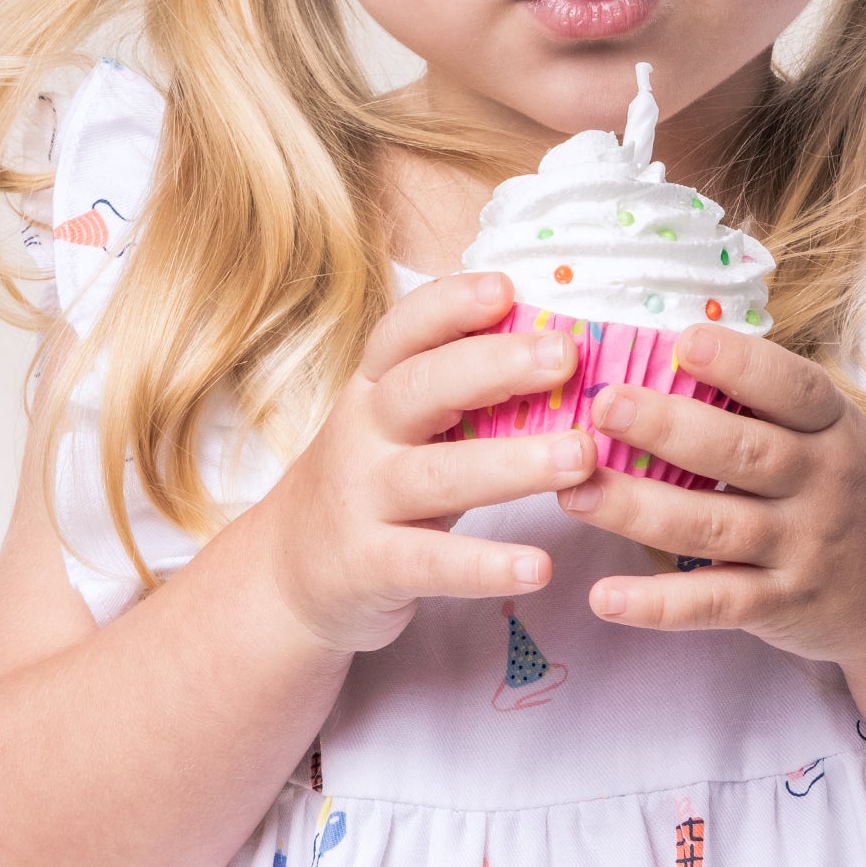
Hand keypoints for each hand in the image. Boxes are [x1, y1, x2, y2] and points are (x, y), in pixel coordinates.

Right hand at [256, 270, 594, 652]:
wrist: (285, 577)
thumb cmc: (372, 488)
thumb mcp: (398, 430)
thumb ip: (461, 396)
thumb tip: (560, 352)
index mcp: (373, 390)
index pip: (403, 332)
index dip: (450, 306)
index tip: (505, 288)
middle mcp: (362, 435)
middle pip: (419, 389)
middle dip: (493, 366)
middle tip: (564, 356)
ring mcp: (362, 500)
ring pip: (435, 475)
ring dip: (512, 464)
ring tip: (580, 456)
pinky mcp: (370, 565)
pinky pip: (430, 562)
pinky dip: (484, 565)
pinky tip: (539, 567)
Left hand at [555, 327, 865, 665]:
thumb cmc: (856, 493)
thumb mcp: (836, 436)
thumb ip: (769, 407)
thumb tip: (666, 348)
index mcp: (834, 429)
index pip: (791, 388)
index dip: (738, 362)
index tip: (679, 341)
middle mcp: (822, 485)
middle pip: (742, 453)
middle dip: (668, 427)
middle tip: (602, 406)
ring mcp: (802, 548)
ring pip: (713, 528)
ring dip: (638, 510)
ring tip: (574, 493)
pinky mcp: (782, 606)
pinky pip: (714, 604)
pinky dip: (657, 605)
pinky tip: (604, 596)